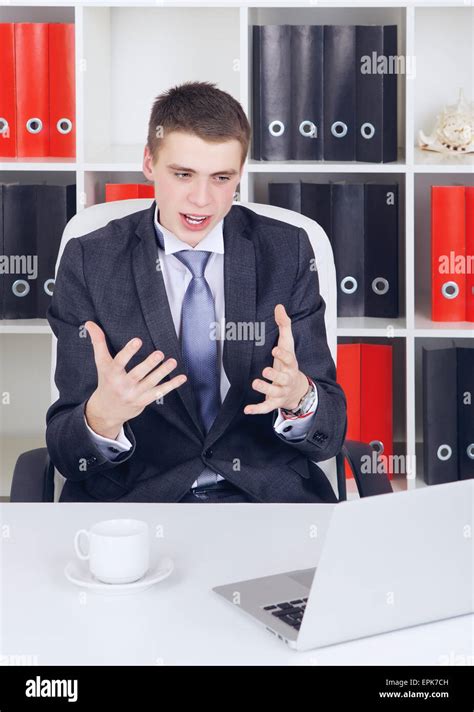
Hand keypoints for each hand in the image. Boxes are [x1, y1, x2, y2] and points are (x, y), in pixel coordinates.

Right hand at [84, 321, 186, 437]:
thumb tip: (89, 323)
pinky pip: (160, 392)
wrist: (107, 411)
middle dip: (149, 364)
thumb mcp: (101, 363)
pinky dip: (172, 385)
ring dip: (163, 372)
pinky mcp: (145, 401)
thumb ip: (98, 342)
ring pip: (151, 383)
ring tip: (172, 361)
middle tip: (159, 353)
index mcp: (111, 374)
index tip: (138, 340)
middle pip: (137, 374)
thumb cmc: (106, 381)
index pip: (119, 361)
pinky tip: (182, 377)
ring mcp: (134, 394)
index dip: (128, 351)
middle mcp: (123, 385)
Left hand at [243, 304, 308, 415]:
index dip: (283, 355)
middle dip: (275, 374)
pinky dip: (257, 409)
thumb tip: (279, 306)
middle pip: (283, 377)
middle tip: (265, 370)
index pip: (289, 359)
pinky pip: (266, 407)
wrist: (298, 390)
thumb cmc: (289, 364)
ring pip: (274, 392)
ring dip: (265, 389)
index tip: (275, 349)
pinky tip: (247, 410)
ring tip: (255, 383)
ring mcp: (281, 392)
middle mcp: (287, 379)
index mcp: (290, 364)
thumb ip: (284, 325)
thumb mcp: (288, 345)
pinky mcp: (274, 402)